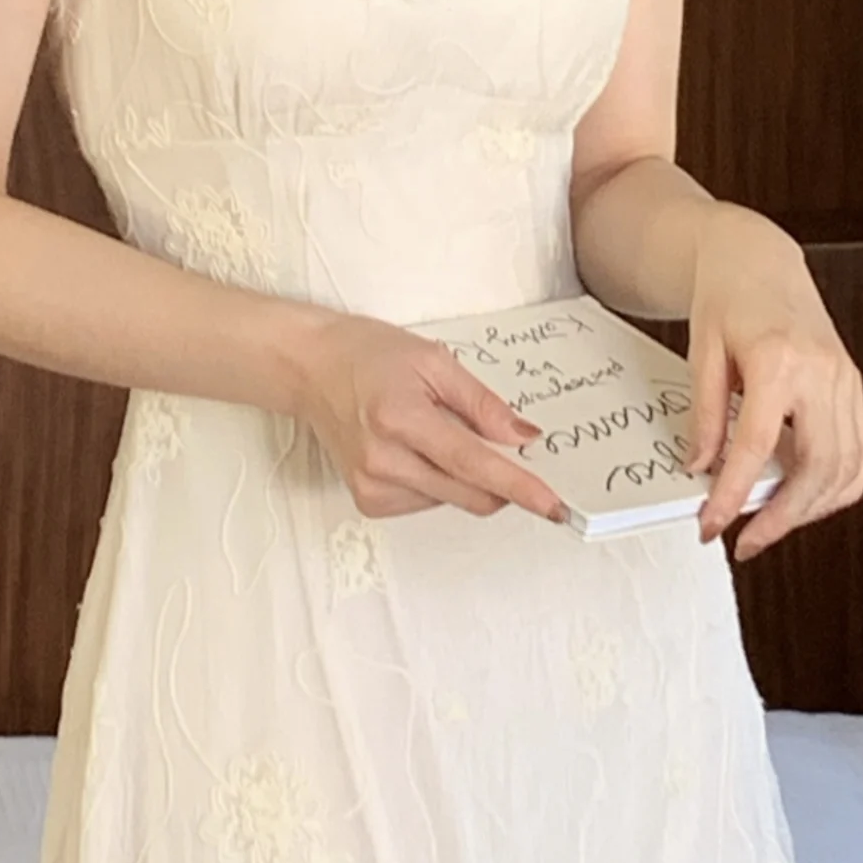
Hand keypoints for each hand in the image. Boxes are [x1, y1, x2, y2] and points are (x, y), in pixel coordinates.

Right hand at [284, 312, 565, 523]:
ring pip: (453, 500)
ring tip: (433, 431)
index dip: (519, 486)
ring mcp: (372, 486)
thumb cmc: (367, 356)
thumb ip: (482, 403)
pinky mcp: (368, 501)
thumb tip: (523, 437)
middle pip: (469, 493)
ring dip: (464, 475)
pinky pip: (428, 502)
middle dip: (501, 481)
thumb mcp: (434, 361)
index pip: (473, 464)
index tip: (553, 506)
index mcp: (400, 419)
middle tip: (509, 448)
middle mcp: (383, 461)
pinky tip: (416, 450)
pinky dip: (439, 481)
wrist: (310, 370)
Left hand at [684, 212, 862, 560]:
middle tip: (746, 541)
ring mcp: (847, 382)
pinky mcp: (855, 389)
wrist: (759, 261)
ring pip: (846, 468)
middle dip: (782, 517)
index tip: (712, 525)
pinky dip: (839, 488)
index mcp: (780, 359)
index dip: (734, 495)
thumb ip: (706, 417)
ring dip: (810, 509)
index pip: (757, 446)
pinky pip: (862, 454)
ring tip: (772, 525)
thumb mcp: (700, 354)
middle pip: (816, 466)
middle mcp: (824, 372)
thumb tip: (703, 470)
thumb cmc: (728, 298)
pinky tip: (809, 500)